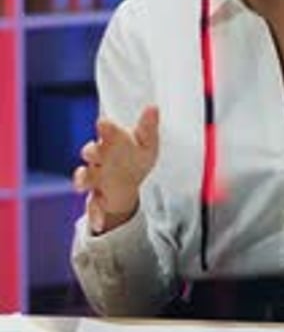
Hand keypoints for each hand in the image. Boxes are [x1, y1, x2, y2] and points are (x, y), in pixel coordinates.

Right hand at [73, 105, 159, 233]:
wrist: (128, 181)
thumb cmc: (135, 157)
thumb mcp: (147, 144)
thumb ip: (148, 127)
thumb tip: (153, 107)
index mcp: (113, 140)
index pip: (107, 130)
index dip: (105, 127)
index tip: (103, 122)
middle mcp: (100, 157)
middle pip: (91, 152)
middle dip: (92, 151)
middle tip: (94, 153)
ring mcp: (96, 178)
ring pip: (85, 177)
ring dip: (83, 179)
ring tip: (83, 185)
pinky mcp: (96, 198)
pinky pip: (93, 206)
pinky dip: (95, 215)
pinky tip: (99, 224)